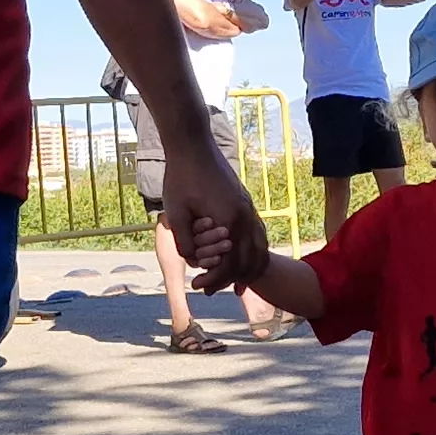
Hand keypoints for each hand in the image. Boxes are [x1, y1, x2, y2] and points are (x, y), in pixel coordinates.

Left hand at [161, 143, 266, 289]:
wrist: (193, 145)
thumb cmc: (182, 177)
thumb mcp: (176, 213)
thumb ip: (184, 242)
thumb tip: (193, 262)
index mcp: (230, 221)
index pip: (229, 264)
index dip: (213, 279)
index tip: (196, 286)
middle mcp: (245, 216)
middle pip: (247, 261)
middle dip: (230, 279)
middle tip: (210, 289)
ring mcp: (248, 208)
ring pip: (258, 248)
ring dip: (246, 267)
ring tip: (232, 282)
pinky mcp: (245, 202)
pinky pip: (256, 234)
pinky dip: (251, 251)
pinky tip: (240, 257)